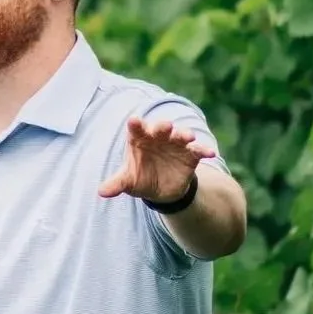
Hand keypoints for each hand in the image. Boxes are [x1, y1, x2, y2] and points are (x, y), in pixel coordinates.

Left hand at [98, 114, 216, 211]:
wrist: (162, 188)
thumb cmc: (141, 177)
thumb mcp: (129, 181)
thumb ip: (117, 184)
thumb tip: (101, 192)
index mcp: (140, 139)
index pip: (137, 129)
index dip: (136, 125)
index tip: (134, 121)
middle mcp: (158, 138)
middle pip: (161, 128)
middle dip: (163, 127)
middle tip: (166, 126)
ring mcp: (175, 144)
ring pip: (181, 136)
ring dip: (185, 135)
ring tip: (188, 137)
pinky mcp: (190, 155)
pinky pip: (198, 150)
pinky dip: (204, 151)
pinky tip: (210, 153)